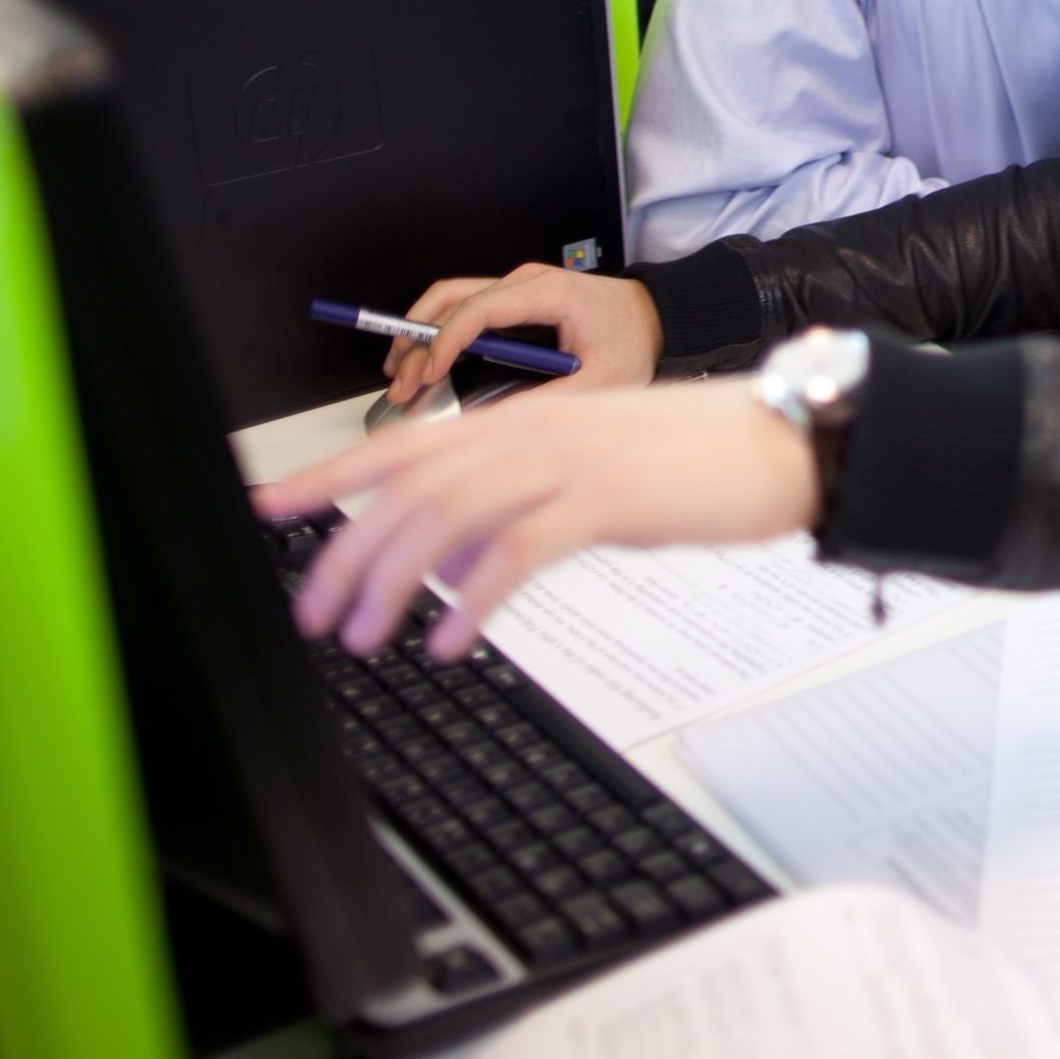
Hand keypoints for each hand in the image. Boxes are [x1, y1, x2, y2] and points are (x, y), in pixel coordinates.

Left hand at [255, 379, 816, 659]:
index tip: (272, 509)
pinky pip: (514, 552)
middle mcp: (536, 431)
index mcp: (529, 420)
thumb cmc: (703, 459)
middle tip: (313, 611)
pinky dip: (469, 598)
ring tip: (364, 637)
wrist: (787, 442)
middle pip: (409, 487)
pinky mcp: (606, 500)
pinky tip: (449, 638)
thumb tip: (456, 557)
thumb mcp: (598, 474)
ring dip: (391, 583)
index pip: (405, 444)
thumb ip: (525, 504)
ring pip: (446, 517)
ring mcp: (569, 462)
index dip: (330, 476)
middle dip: (345, 552)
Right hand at [381, 266, 660, 402]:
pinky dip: (437, 333)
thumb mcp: (601, 382)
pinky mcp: (514, 302)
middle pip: (451, 299)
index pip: (480, 309)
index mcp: (549, 293)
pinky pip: (464, 309)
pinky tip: (425, 364)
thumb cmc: (632, 342)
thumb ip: (552, 399)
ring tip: (402, 375)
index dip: (446, 341)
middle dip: (419, 341)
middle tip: (403, 383)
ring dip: (419, 333)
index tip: (430, 374)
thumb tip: (501, 418)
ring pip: (449, 300)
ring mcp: (517, 289)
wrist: (655, 320)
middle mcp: (526, 283)